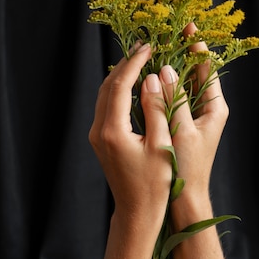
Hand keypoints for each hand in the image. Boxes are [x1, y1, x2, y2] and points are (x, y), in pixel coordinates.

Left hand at [89, 43, 171, 228]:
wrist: (137, 211)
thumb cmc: (155, 184)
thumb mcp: (162, 145)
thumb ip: (157, 109)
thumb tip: (153, 78)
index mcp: (113, 131)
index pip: (121, 85)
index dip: (135, 62)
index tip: (150, 46)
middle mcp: (99, 131)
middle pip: (108, 86)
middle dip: (125, 64)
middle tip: (145, 47)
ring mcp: (96, 136)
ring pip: (104, 95)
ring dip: (120, 76)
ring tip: (140, 60)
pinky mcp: (100, 141)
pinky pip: (106, 107)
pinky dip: (118, 91)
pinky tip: (133, 86)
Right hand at [160, 24, 228, 224]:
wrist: (186, 198)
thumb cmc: (188, 168)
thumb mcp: (181, 131)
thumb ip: (175, 100)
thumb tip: (166, 71)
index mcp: (214, 108)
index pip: (208, 69)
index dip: (197, 47)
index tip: (187, 25)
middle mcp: (207, 110)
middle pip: (195, 73)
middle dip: (182, 52)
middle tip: (169, 30)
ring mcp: (195, 117)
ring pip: (183, 85)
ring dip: (171, 67)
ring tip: (158, 47)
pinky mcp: (182, 126)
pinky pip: (173, 99)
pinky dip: (164, 87)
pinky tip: (150, 76)